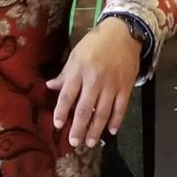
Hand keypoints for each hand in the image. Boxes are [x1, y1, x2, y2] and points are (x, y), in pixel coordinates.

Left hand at [46, 18, 141, 147]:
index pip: (67, 96)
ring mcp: (112, 85)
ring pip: (103, 113)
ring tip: (90, 142)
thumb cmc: (95, 43)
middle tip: (74, 142)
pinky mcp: (126, 87)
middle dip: (78, 128)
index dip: (62, 112)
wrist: (123, 33)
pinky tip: (111, 131)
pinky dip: (116, 121)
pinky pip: (121, 108)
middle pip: (85, 109)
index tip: (58, 125)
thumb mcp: (76, 55)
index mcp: (79, 71)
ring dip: (96, 130)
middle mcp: (95, 80)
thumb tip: (50, 87)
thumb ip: (65, 74)